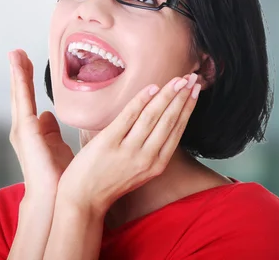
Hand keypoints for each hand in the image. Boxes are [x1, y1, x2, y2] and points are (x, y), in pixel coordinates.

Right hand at [9, 49, 74, 199]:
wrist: (51, 197)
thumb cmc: (57, 177)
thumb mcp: (57, 147)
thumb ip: (51, 132)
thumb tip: (49, 116)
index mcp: (32, 131)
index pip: (27, 100)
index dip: (26, 81)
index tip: (27, 63)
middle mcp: (23, 128)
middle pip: (20, 94)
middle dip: (19, 72)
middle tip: (17, 52)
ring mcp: (22, 129)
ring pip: (19, 94)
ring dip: (17, 72)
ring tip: (15, 54)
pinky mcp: (26, 130)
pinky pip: (23, 100)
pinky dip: (20, 82)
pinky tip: (20, 67)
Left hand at [57, 74, 200, 214]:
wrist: (83, 199)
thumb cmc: (110, 182)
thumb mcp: (140, 170)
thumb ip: (152, 149)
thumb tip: (161, 120)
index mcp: (157, 164)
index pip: (178, 130)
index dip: (188, 108)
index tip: (195, 91)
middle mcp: (147, 158)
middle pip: (169, 120)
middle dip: (182, 96)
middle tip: (192, 78)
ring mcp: (128, 150)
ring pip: (153, 116)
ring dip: (167, 95)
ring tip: (177, 79)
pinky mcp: (109, 143)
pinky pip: (129, 116)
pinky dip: (142, 100)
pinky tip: (152, 87)